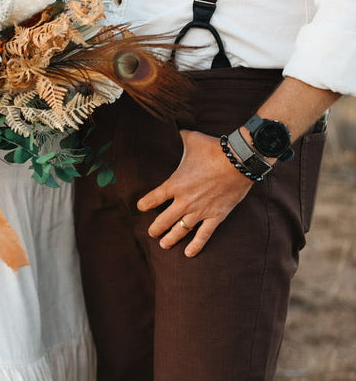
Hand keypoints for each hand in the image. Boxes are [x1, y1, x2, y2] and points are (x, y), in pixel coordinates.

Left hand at [137, 129, 252, 256]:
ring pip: (180, 231)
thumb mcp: (191, 139)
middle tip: (151, 232)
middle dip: (155, 228)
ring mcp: (200, 211)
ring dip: (170, 239)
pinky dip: (196, 245)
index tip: (140, 208)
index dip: (144, 204)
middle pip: (163, 220)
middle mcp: (184, 201)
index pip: (152, 199)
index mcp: (174, 184)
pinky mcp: (216, 216)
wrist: (239, 160)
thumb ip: (180, 136)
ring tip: (163, 244)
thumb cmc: (213, 149)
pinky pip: (204, 235)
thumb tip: (175, 125)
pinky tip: (189, 254)